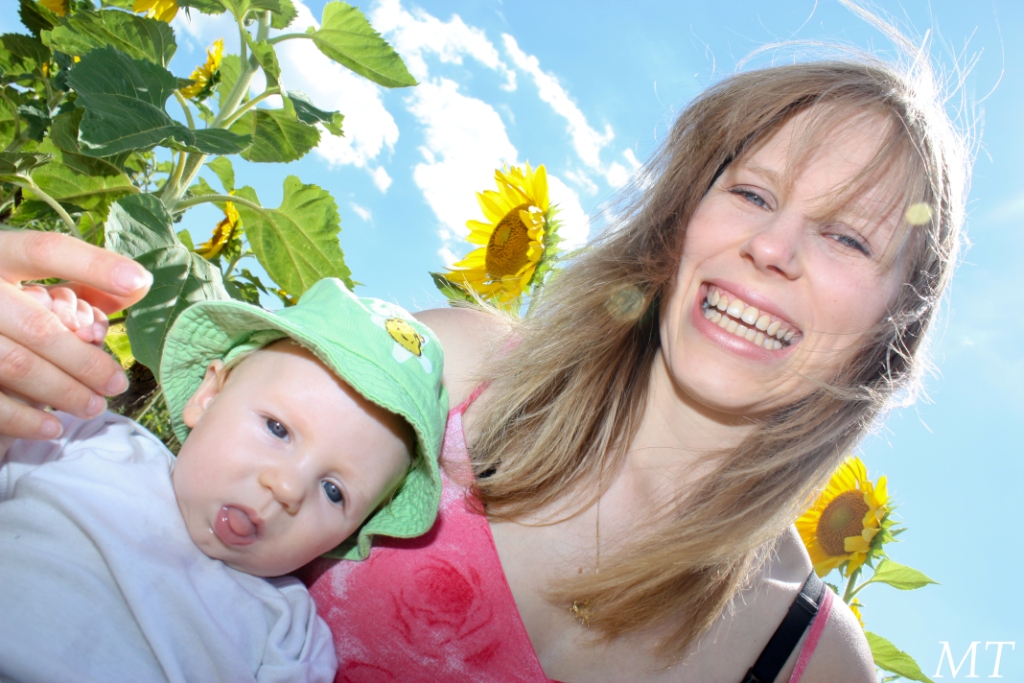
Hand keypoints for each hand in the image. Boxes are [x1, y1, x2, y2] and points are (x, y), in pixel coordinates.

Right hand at [0, 230, 151, 439]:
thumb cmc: (8, 306)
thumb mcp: (34, 283)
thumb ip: (82, 283)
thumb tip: (138, 287)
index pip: (46, 251)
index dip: (93, 266)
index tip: (139, 282)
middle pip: (37, 324)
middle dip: (84, 361)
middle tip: (116, 384)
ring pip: (15, 364)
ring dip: (62, 391)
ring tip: (93, 406)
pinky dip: (22, 418)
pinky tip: (52, 428)